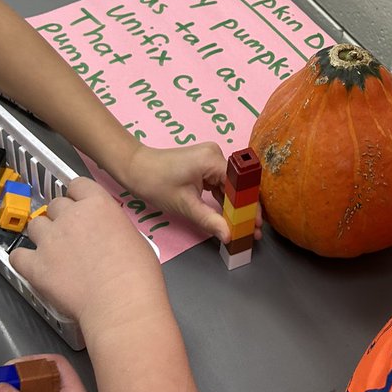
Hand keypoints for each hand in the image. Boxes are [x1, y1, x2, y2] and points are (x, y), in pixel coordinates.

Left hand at [15, 178, 166, 331]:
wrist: (120, 301)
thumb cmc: (138, 273)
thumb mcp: (134, 237)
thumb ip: (113, 227)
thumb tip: (106, 235)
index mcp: (98, 204)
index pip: (77, 185)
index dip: (77, 197)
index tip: (80, 209)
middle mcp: (70, 215)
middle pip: (55, 205)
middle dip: (61, 217)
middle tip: (71, 236)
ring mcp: (50, 239)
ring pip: (35, 225)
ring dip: (43, 235)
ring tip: (53, 253)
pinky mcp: (35, 265)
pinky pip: (18, 255)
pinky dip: (25, 260)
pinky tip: (36, 268)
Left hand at [121, 141, 262, 244]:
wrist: (134, 168)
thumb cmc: (156, 183)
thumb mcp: (184, 205)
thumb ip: (209, 220)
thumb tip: (229, 236)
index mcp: (213, 160)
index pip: (241, 185)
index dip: (250, 206)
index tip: (256, 226)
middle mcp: (216, 155)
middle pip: (237, 185)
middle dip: (244, 209)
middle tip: (252, 232)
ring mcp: (210, 159)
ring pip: (229, 186)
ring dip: (234, 207)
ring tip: (243, 228)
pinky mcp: (204, 165)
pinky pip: (219, 184)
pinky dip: (223, 200)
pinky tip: (228, 217)